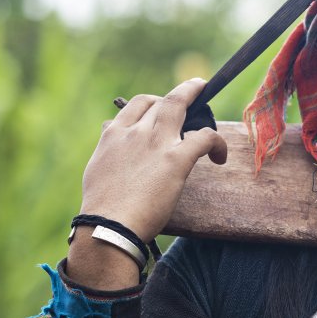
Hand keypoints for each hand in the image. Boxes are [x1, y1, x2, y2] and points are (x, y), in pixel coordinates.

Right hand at [68, 79, 226, 288]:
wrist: (107, 226)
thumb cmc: (102, 205)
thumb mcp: (97, 167)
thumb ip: (108, 147)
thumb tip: (109, 129)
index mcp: (114, 135)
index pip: (137, 105)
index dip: (155, 102)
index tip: (165, 105)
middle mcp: (135, 132)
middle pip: (162, 101)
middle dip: (181, 95)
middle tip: (194, 91)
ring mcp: (156, 143)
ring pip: (180, 106)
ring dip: (196, 97)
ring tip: (207, 97)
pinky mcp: (176, 159)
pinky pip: (205, 137)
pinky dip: (217, 142)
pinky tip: (219, 156)